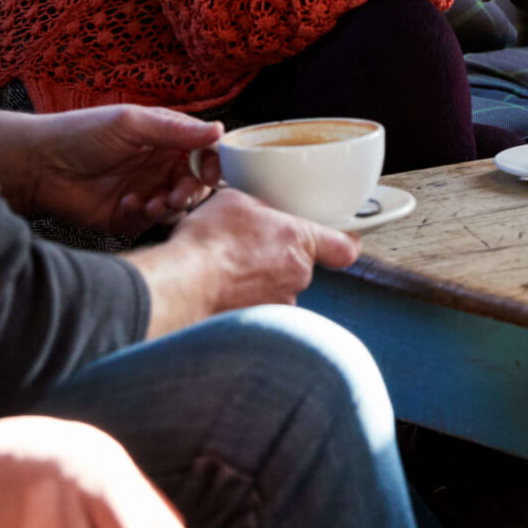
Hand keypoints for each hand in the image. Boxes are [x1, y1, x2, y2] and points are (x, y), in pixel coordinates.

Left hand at [0, 105, 221, 236]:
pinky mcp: (126, 215)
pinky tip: (128, 203)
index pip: (203, 151)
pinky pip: (149, 221)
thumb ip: (176, 129)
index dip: (212, 162)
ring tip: (153, 202)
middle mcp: (158, 165)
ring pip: (176, 205)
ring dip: (170, 206)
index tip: (209, 172)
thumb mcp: (132, 123)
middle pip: (195, 182)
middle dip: (192, 190)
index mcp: (164, 138)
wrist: (38, 164)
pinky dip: (145, 215)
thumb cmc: (83, 133)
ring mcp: (144, 190)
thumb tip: (219, 130)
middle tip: (177, 194)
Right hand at [126, 189, 358, 340]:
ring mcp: (278, 305)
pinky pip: (256, 312)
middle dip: (278, 261)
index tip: (341, 242)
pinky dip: (241, 305)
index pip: (344, 248)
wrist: (183, 285)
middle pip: (299, 268)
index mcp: (299, 241)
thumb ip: (260, 209)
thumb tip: (258, 214)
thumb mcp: (236, 201)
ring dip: (258, 285)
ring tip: (228, 275)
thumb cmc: (209, 242)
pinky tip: (221, 294)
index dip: (344, 244)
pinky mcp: (258, 326)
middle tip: (248, 252)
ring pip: (276, 292)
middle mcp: (296, 276)